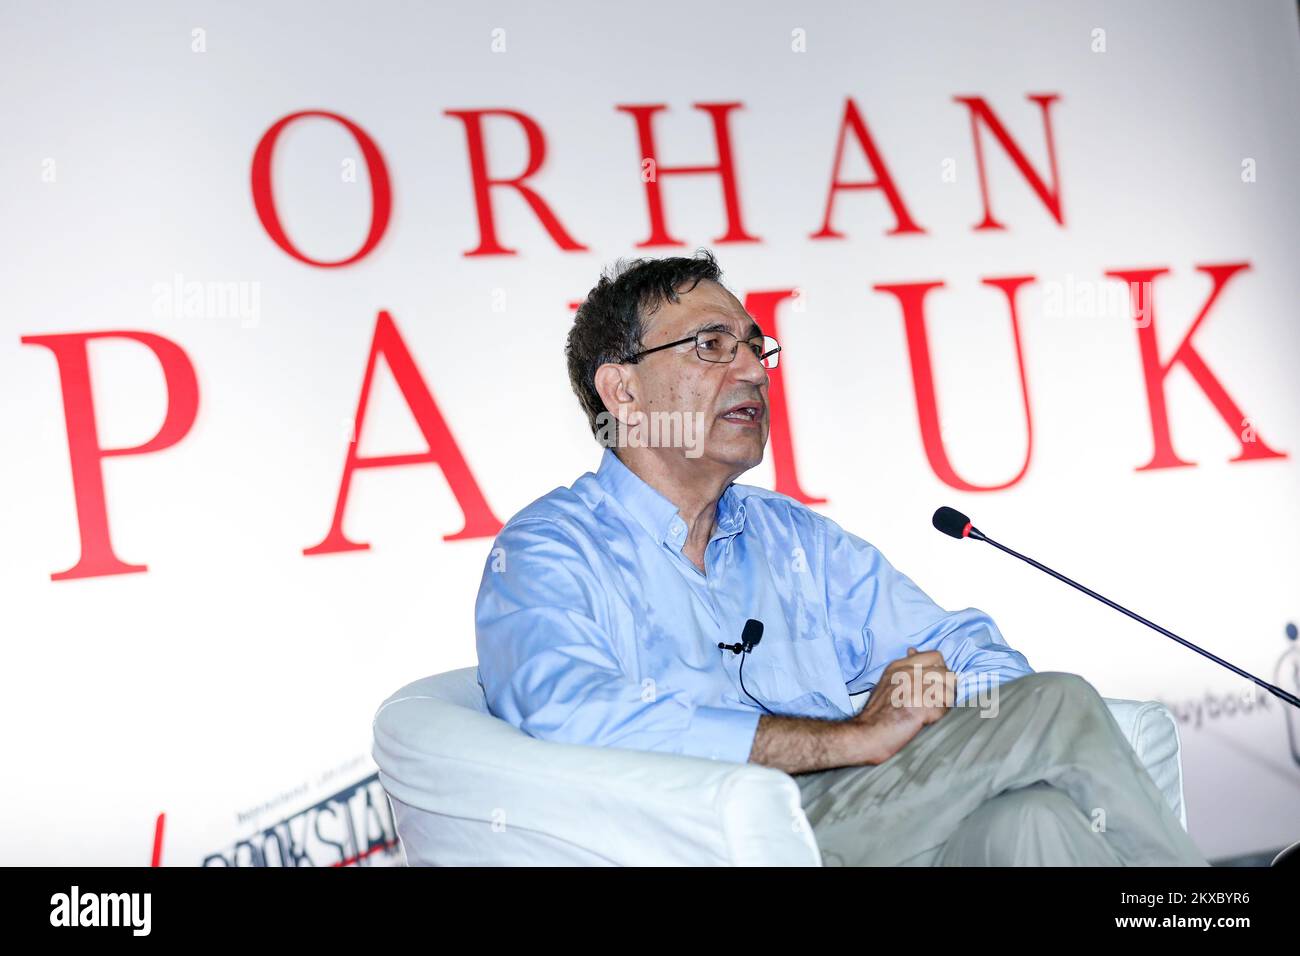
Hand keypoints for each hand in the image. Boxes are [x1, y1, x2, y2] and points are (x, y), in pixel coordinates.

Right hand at [851, 647, 954, 763]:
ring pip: (949, 690)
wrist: (867, 733)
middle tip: (936, 701)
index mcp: (900, 665)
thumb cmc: (877, 712)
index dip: (941, 670)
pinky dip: (939, 715)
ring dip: (945, 702)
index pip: (936, 656)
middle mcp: (909, 674)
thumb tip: (913, 650)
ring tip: (932, 710)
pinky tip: (927, 719)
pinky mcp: (922, 707)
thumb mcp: (887, 680)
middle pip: (947, 673)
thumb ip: (904, 666)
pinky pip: (945, 708)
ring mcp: (916, 689)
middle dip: (947, 688)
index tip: (935, 683)